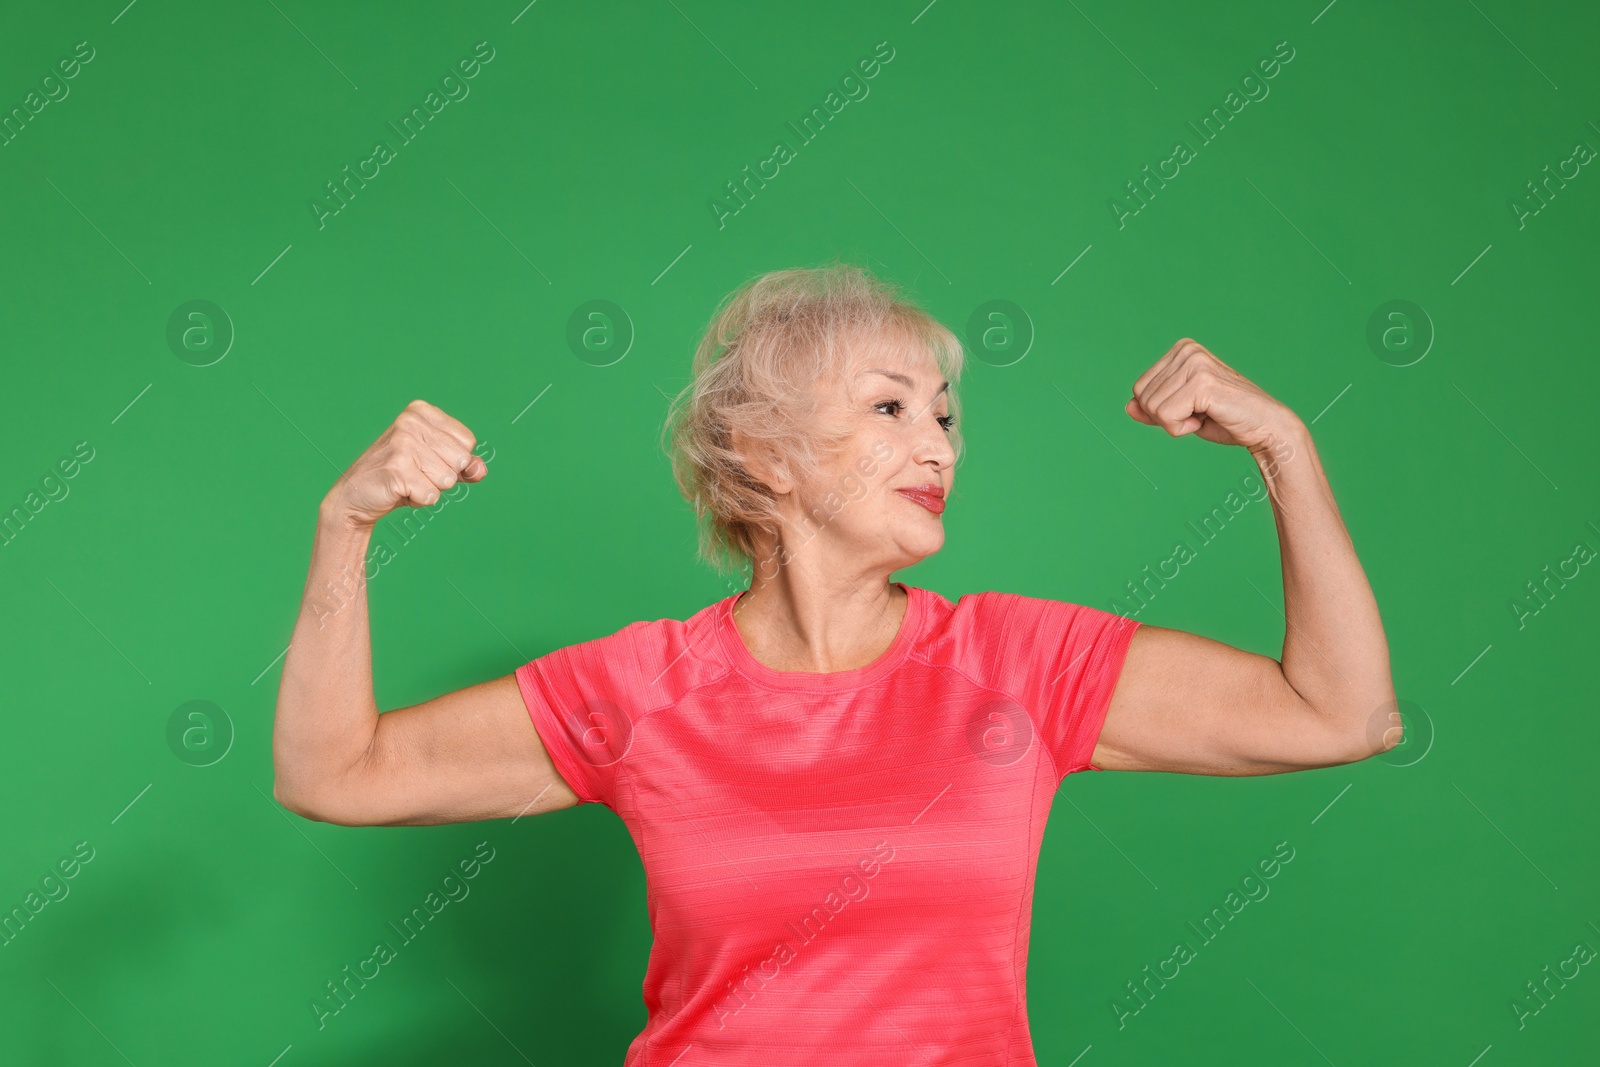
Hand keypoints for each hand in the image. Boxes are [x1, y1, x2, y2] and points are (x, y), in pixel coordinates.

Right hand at [322, 400, 486, 527]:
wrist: (356, 496)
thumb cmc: (402, 477)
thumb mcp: (436, 465)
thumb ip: (465, 465)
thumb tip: (479, 469)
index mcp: (422, 412)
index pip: (467, 442)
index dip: (453, 460)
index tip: (426, 460)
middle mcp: (410, 421)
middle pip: (461, 460)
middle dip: (443, 476)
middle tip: (415, 473)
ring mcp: (402, 443)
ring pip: (447, 480)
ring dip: (430, 489)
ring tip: (407, 481)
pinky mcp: (396, 468)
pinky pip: (431, 495)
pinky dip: (419, 500)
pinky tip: (400, 490)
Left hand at [1125, 339, 1297, 451]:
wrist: (1264, 428)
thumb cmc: (1225, 418)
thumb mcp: (1181, 412)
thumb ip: (1154, 408)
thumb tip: (1128, 406)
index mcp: (1181, 349)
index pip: (1139, 388)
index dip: (1159, 410)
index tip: (1190, 408)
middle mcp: (1186, 350)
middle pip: (1142, 397)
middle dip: (1166, 417)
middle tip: (1199, 414)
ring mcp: (1195, 363)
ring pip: (1152, 408)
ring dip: (1176, 424)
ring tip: (1205, 415)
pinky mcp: (1201, 382)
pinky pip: (1166, 417)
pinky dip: (1182, 428)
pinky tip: (1207, 418)